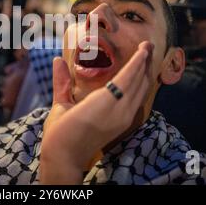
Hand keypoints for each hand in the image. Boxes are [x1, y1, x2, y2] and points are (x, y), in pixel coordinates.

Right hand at [40, 41, 153, 183]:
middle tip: (148, 45)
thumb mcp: (60, 105)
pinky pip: (137, 100)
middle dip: (145, 63)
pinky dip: (140, 86)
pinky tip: (139, 78)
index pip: (128, 76)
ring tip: (146, 58)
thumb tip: (57, 59)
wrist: (66, 160)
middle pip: (139, 82)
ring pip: (141, 91)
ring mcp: (123, 118)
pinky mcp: (123, 124)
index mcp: (105, 103)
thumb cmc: (60, 132)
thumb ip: (62, 82)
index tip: (145, 45)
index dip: (138, 60)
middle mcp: (120, 110)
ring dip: (144, 73)